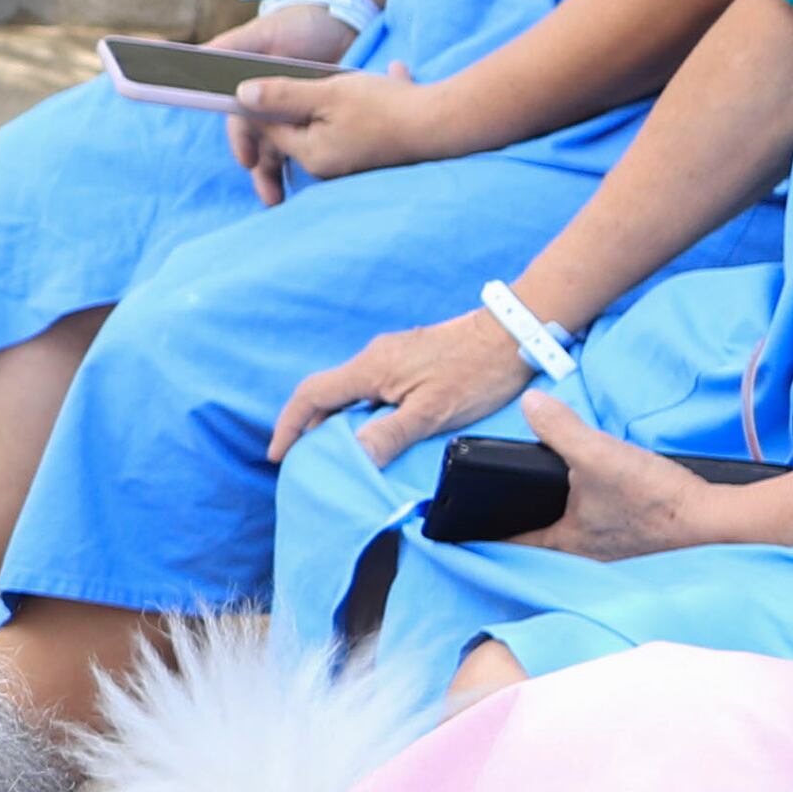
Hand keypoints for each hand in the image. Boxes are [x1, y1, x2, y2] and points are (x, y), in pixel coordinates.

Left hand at [227, 50, 449, 202]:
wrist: (447, 123)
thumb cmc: (384, 108)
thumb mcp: (326, 93)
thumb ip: (282, 94)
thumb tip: (242, 96)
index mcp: (311, 153)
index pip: (269, 127)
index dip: (262, 99)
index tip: (262, 75)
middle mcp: (329, 165)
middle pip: (301, 125)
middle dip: (307, 97)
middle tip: (323, 76)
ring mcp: (355, 162)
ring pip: (334, 120)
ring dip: (342, 95)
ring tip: (361, 78)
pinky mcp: (379, 152)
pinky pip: (365, 122)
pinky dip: (373, 98)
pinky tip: (395, 76)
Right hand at [271, 304, 531, 466]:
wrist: (512, 333)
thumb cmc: (477, 372)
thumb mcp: (434, 412)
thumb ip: (392, 434)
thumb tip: (356, 455)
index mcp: (372, 369)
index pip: (312, 395)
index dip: (290, 425)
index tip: (280, 454)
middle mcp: (374, 357)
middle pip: (326, 392)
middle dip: (309, 425)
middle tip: (306, 458)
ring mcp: (393, 354)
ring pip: (350, 389)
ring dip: (336, 417)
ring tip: (339, 449)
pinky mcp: (411, 356)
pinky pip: (371, 385)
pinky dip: (360, 408)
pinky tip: (376, 426)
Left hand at [511, 391, 779, 560]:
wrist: (719, 520)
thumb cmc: (656, 496)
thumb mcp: (598, 454)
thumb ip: (560, 429)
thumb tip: (530, 404)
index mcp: (567, 542)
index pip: (515, 541)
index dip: (488, 531)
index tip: (468, 523)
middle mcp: (587, 555)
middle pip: (543, 539)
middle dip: (525, 521)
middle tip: (507, 501)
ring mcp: (616, 552)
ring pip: (575, 535)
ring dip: (562, 518)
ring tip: (551, 497)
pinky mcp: (641, 542)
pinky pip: (604, 529)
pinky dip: (593, 515)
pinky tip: (600, 498)